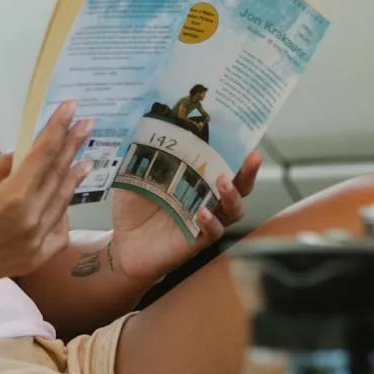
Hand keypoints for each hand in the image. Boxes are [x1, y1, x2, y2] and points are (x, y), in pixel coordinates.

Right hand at [0, 100, 92, 289]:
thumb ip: (3, 164)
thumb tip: (27, 151)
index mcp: (13, 196)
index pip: (44, 153)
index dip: (59, 128)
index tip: (71, 108)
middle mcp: (31, 220)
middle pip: (58, 175)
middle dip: (73, 146)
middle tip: (87, 125)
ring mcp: (35, 243)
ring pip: (63, 203)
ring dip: (74, 179)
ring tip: (84, 160)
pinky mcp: (33, 260)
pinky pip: (59, 234)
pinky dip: (63, 216)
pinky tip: (64, 202)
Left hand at [108, 150, 261, 281]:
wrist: (121, 245)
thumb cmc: (132, 210)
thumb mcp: (133, 178)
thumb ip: (142, 158)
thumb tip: (144, 129)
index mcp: (194, 182)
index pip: (222, 166)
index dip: (236, 154)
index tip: (246, 140)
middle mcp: (205, 201)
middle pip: (238, 187)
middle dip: (248, 172)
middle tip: (252, 158)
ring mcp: (202, 222)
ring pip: (232, 211)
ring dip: (232, 196)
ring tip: (223, 182)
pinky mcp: (194, 242)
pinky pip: (212, 233)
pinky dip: (211, 223)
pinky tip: (203, 212)